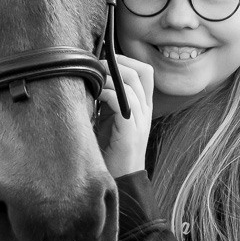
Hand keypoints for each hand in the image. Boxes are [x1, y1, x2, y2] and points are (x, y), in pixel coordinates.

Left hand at [97, 54, 153, 177]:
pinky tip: (97, 96)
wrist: (119, 180)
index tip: (105, 60)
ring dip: (110, 78)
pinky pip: (124, 103)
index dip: (126, 60)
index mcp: (143, 106)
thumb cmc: (111, 150)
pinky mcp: (130, 133)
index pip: (145, 71)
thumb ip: (108, 99)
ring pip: (132, 86)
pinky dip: (109, 94)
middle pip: (141, 73)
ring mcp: (140, 121)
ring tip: (94, 80)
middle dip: (117, 64)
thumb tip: (93, 76)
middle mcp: (145, 111)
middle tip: (96, 66)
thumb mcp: (110, 118)